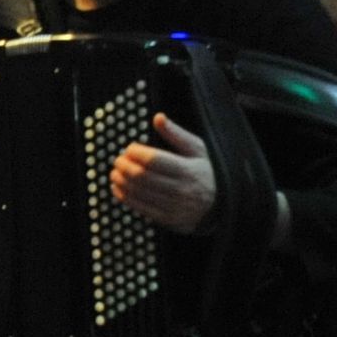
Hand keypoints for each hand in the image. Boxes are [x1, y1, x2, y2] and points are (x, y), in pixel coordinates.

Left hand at [111, 113, 218, 233]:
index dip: (136, 153)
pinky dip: (124, 197)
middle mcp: (180, 189)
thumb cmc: (206, 171)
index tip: (129, 148)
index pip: (153, 160)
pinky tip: (118, 187)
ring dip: (121, 181)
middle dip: (124, 166)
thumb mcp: (197, 150)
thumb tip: (158, 117)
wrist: (221, 205)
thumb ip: (176, 134)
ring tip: (115, 173)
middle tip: (118, 160)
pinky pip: (140, 208)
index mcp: (188, 170)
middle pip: (142, 177)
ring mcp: (173, 206)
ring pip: (138, 193)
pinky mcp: (167, 219)